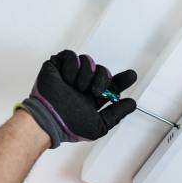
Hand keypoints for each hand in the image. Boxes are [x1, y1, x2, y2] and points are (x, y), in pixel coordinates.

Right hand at [18, 49, 137, 147]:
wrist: (50, 119)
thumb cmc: (70, 126)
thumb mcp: (100, 125)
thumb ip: (116, 115)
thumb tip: (132, 103)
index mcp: (92, 98)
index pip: (111, 85)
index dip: (122, 80)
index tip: (131, 76)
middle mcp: (83, 85)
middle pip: (103, 71)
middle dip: (103, 79)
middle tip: (95, 91)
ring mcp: (71, 75)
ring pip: (89, 61)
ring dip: (86, 76)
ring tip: (77, 88)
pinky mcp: (58, 65)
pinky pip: (72, 56)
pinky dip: (72, 68)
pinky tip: (67, 80)